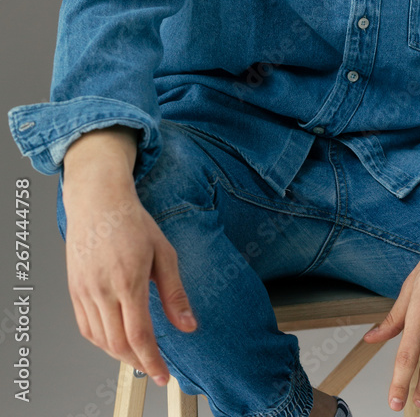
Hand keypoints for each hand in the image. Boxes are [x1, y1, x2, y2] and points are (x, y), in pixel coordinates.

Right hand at [62, 171, 197, 386]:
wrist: (98, 202)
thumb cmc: (133, 223)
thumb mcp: (164, 253)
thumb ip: (174, 293)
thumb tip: (188, 325)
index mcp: (128, 280)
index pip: (139, 335)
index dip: (152, 361)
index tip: (163, 375)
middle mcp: (102, 289)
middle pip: (118, 344)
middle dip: (138, 362)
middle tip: (155, 367)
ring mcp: (84, 291)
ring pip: (100, 340)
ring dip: (120, 355)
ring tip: (139, 355)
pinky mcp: (74, 290)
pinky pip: (86, 328)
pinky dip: (102, 342)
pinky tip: (116, 340)